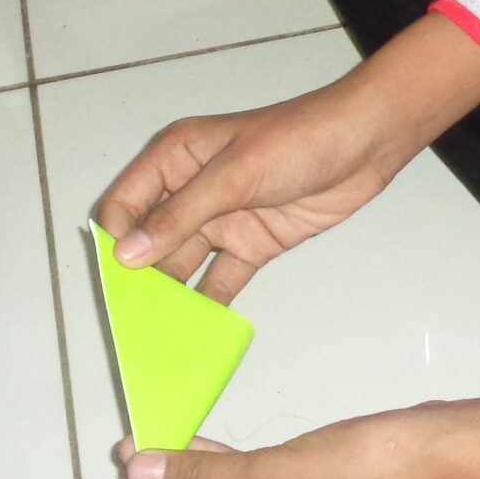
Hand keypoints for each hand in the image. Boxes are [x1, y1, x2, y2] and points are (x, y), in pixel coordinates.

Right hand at [96, 78, 430, 301]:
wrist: (365, 142)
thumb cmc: (296, 140)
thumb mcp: (234, 175)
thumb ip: (181, 216)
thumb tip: (126, 253)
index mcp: (175, 158)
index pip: (125, 204)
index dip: (115, 241)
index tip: (115, 282)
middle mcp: (191, 190)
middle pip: (150, 240)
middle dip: (138, 278)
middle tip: (130, 323)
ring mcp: (222, 219)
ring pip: (182, 265)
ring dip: (170, 297)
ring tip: (155, 338)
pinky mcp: (251, 243)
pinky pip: (220, 278)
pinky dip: (208, 304)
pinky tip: (195, 334)